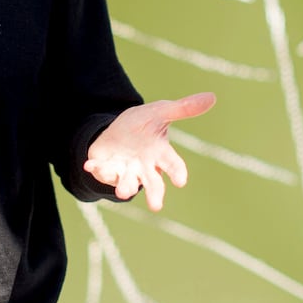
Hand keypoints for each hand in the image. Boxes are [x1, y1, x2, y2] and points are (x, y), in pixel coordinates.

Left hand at [83, 92, 214, 210]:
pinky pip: (102, 171)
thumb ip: (184, 108)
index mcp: (160, 154)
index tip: (181, 181)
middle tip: (156, 206)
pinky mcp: (107, 170)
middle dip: (154, 194)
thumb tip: (212, 96)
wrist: (116, 131)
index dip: (177, 173)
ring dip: (125, 187)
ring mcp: (126, 171)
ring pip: (127, 183)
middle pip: (153, 183)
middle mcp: (145, 167)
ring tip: (124, 191)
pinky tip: (89, 165)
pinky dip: (96, 169)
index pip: (173, 164)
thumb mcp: (160, 111)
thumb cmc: (143, 124)